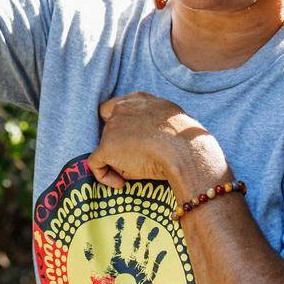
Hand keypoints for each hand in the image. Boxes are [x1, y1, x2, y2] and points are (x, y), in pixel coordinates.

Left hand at [92, 91, 227, 188]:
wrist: (185, 150)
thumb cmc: (187, 141)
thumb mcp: (172, 119)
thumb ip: (155, 121)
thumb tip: (152, 138)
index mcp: (139, 99)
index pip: (116, 107)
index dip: (118, 124)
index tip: (128, 140)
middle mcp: (122, 108)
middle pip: (109, 129)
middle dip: (119, 144)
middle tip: (138, 159)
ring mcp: (112, 127)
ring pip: (107, 148)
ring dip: (119, 160)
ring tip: (141, 169)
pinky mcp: (106, 146)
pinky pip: (96, 164)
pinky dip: (105, 176)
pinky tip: (120, 184)